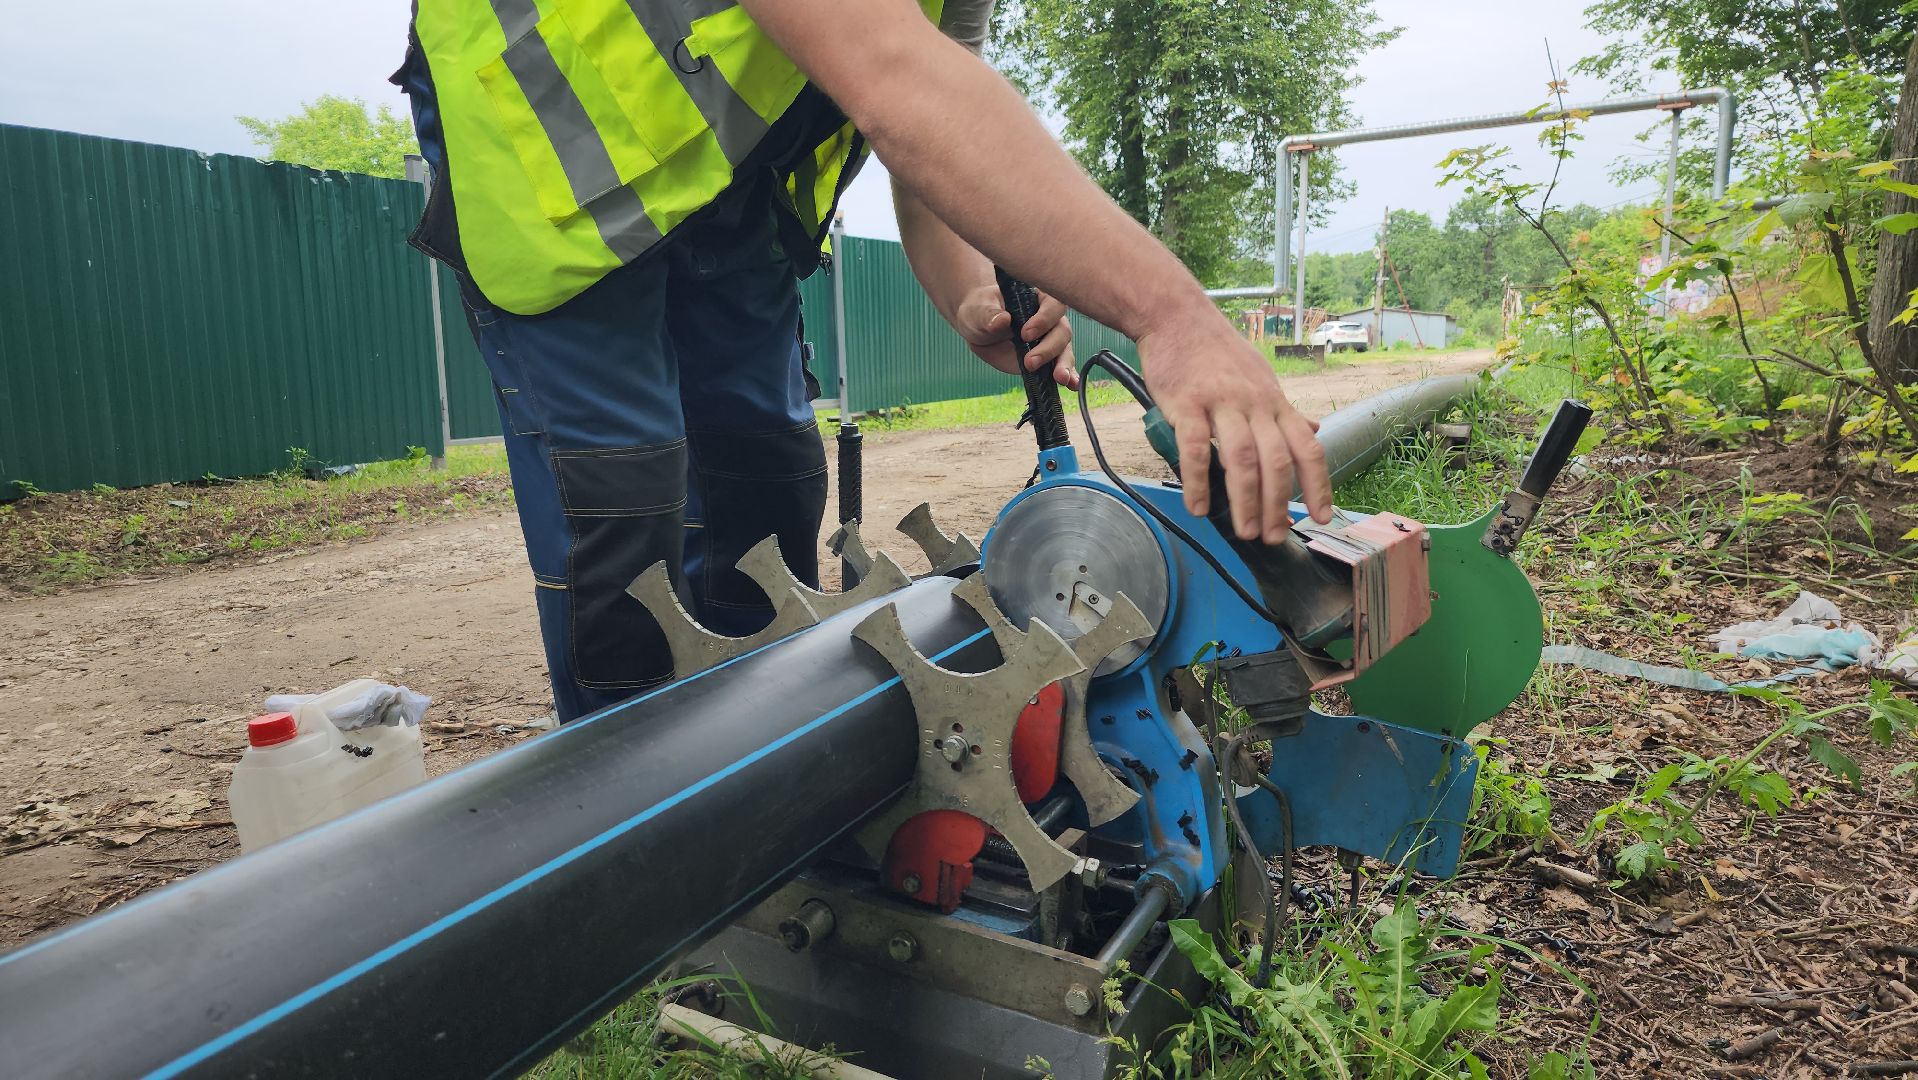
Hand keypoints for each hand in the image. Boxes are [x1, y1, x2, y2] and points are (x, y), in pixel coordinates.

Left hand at [954, 284, 1079, 389]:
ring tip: (1060, 378)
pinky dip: (1069, 376)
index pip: (1052, 304)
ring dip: (1064, 364)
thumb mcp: (978, 311)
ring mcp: (1050, 339)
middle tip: (1030, 362)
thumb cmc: (981, 311)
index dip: (1044, 319)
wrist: (979, 329)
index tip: (1025, 334)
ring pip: (1065, 350)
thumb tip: (1002, 320)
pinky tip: (1072, 385)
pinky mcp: (1047, 359)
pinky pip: (1062, 366)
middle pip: (1061, 331)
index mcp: (1037, 297)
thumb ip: (989, 315)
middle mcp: (1049, 318)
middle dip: (1049, 348)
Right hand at [1136, 305, 1331, 542]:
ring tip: (1245, 531)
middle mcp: (1255, 404)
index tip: (1322, 517)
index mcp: (1274, 402)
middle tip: (1273, 536)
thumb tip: (1314, 429)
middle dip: (1278, 504)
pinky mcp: (1187, 403)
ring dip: (1245, 501)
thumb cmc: (1217, 351)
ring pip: (1241, 459)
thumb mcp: (1260, 377)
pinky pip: (1196, 448)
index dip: (1319, 485)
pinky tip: (1197, 506)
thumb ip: (1284, 409)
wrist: (1177, 317)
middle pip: (1276, 461)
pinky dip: (1198, 481)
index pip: (1307, 448)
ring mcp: (1221, 403)